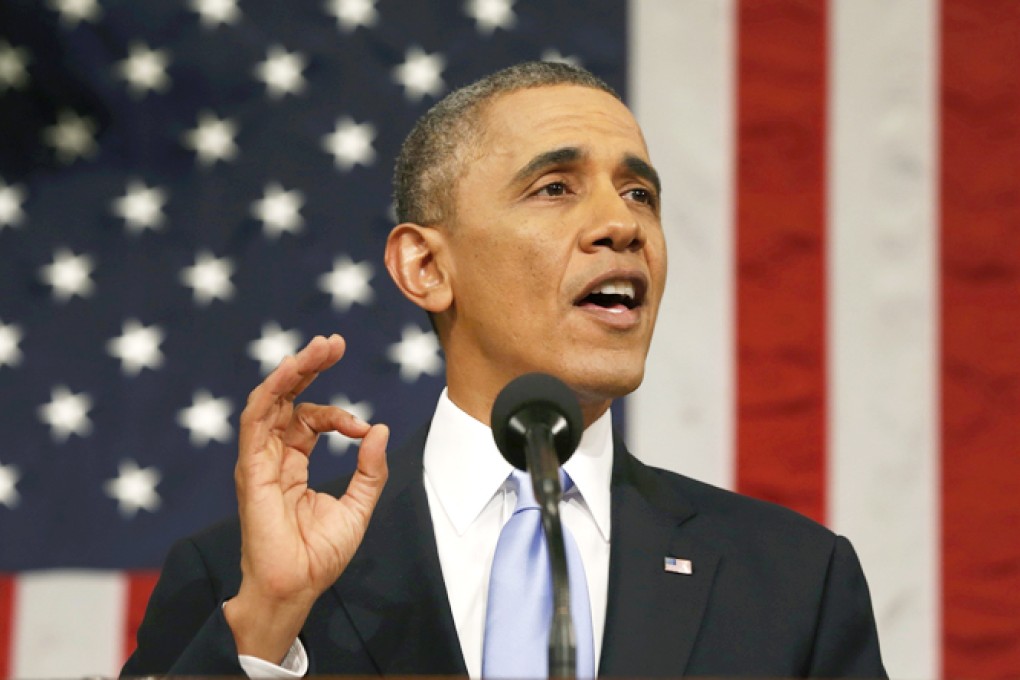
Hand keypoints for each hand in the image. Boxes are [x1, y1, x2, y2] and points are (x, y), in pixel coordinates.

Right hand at [223, 334, 388, 661]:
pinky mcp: (251, 469)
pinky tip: (291, 371)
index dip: (338, 415)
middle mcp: (273, 457)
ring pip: (270, 402)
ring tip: (319, 348)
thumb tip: (378, 428)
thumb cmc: (320, 555)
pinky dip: (272, 393)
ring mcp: (259, 461)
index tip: (361, 428)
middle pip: (287, 400)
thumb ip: (369, 469)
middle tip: (334, 342)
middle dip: (310, 368)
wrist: (296, 587)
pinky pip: (256, 422)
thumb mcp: (358, 506)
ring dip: (293, 371)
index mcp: (293, 463)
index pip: (309, 420)